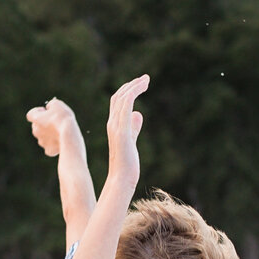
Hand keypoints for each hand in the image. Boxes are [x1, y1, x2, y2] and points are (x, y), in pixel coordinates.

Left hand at [26, 98, 82, 159]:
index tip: (46, 111)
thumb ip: (51, 105)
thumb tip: (49, 108)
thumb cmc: (63, 118)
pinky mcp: (48, 150)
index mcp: (35, 119)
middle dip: (44, 123)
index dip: (38, 111)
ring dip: (49, 133)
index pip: (31, 114)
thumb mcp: (57, 104)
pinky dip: (54, 144)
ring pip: (43, 136)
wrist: (69, 135)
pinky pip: (50, 146)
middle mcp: (35, 131)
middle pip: (36, 126)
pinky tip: (61, 140)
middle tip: (54, 121)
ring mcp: (41, 141)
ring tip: (59, 131)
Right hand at [105, 74, 148, 188]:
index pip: (117, 103)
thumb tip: (138, 114)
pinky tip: (143, 87)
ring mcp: (116, 127)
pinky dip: (134, 93)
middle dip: (131, 85)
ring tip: (146, 80)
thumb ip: (133, 128)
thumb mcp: (131, 142)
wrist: (122, 179)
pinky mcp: (122, 131)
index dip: (128, 91)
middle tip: (145, 79)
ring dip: (135, 86)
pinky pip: (125, 105)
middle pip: (118, 97)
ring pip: (122, 98)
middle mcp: (112, 124)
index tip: (141, 84)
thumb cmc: (127, 165)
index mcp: (114, 126)